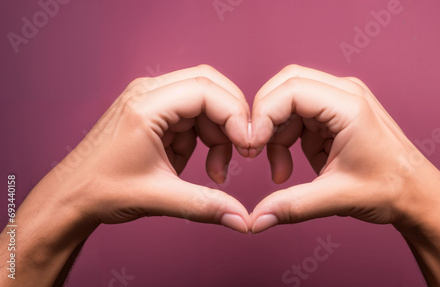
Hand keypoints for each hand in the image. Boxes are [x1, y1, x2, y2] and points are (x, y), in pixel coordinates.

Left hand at [47, 65, 251, 230]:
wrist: (72, 197)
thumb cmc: (103, 191)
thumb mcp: (160, 198)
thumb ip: (206, 205)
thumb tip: (244, 220)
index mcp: (145, 106)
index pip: (206, 91)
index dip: (235, 115)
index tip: (248, 145)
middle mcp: (147, 93)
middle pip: (209, 87)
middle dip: (231, 120)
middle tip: (242, 151)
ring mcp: (149, 100)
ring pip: (203, 103)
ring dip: (216, 135)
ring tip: (213, 172)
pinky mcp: (153, 112)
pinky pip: (191, 116)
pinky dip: (201, 140)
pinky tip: (187, 164)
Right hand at [249, 64, 439, 229]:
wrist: (416, 194)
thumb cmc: (389, 190)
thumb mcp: (336, 198)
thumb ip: (292, 206)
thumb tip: (254, 221)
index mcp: (349, 106)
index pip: (290, 90)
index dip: (263, 115)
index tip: (252, 146)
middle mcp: (345, 94)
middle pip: (286, 85)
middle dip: (265, 118)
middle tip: (255, 150)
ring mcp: (340, 101)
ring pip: (288, 102)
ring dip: (276, 135)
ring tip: (282, 173)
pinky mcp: (334, 114)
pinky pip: (298, 116)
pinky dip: (287, 140)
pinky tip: (295, 166)